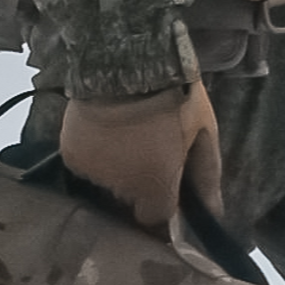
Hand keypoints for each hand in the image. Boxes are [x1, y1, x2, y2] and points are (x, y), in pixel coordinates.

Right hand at [59, 79, 221, 235]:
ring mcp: (93, 174)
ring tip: (128, 136)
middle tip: (151, 148)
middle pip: (132, 199)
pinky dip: (96, 154)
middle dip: (141, 183)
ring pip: (108, 183)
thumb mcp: (203, 134)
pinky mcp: (71, 156)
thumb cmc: (177, 98)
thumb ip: (206, 178)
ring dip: (117, 169)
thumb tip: (214, 213)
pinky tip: (106, 132)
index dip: (162, 204)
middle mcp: (121, 190)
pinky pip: (87, 166)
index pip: (155, 219)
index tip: (168, 185)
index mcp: (155, 188)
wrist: (129, 64)